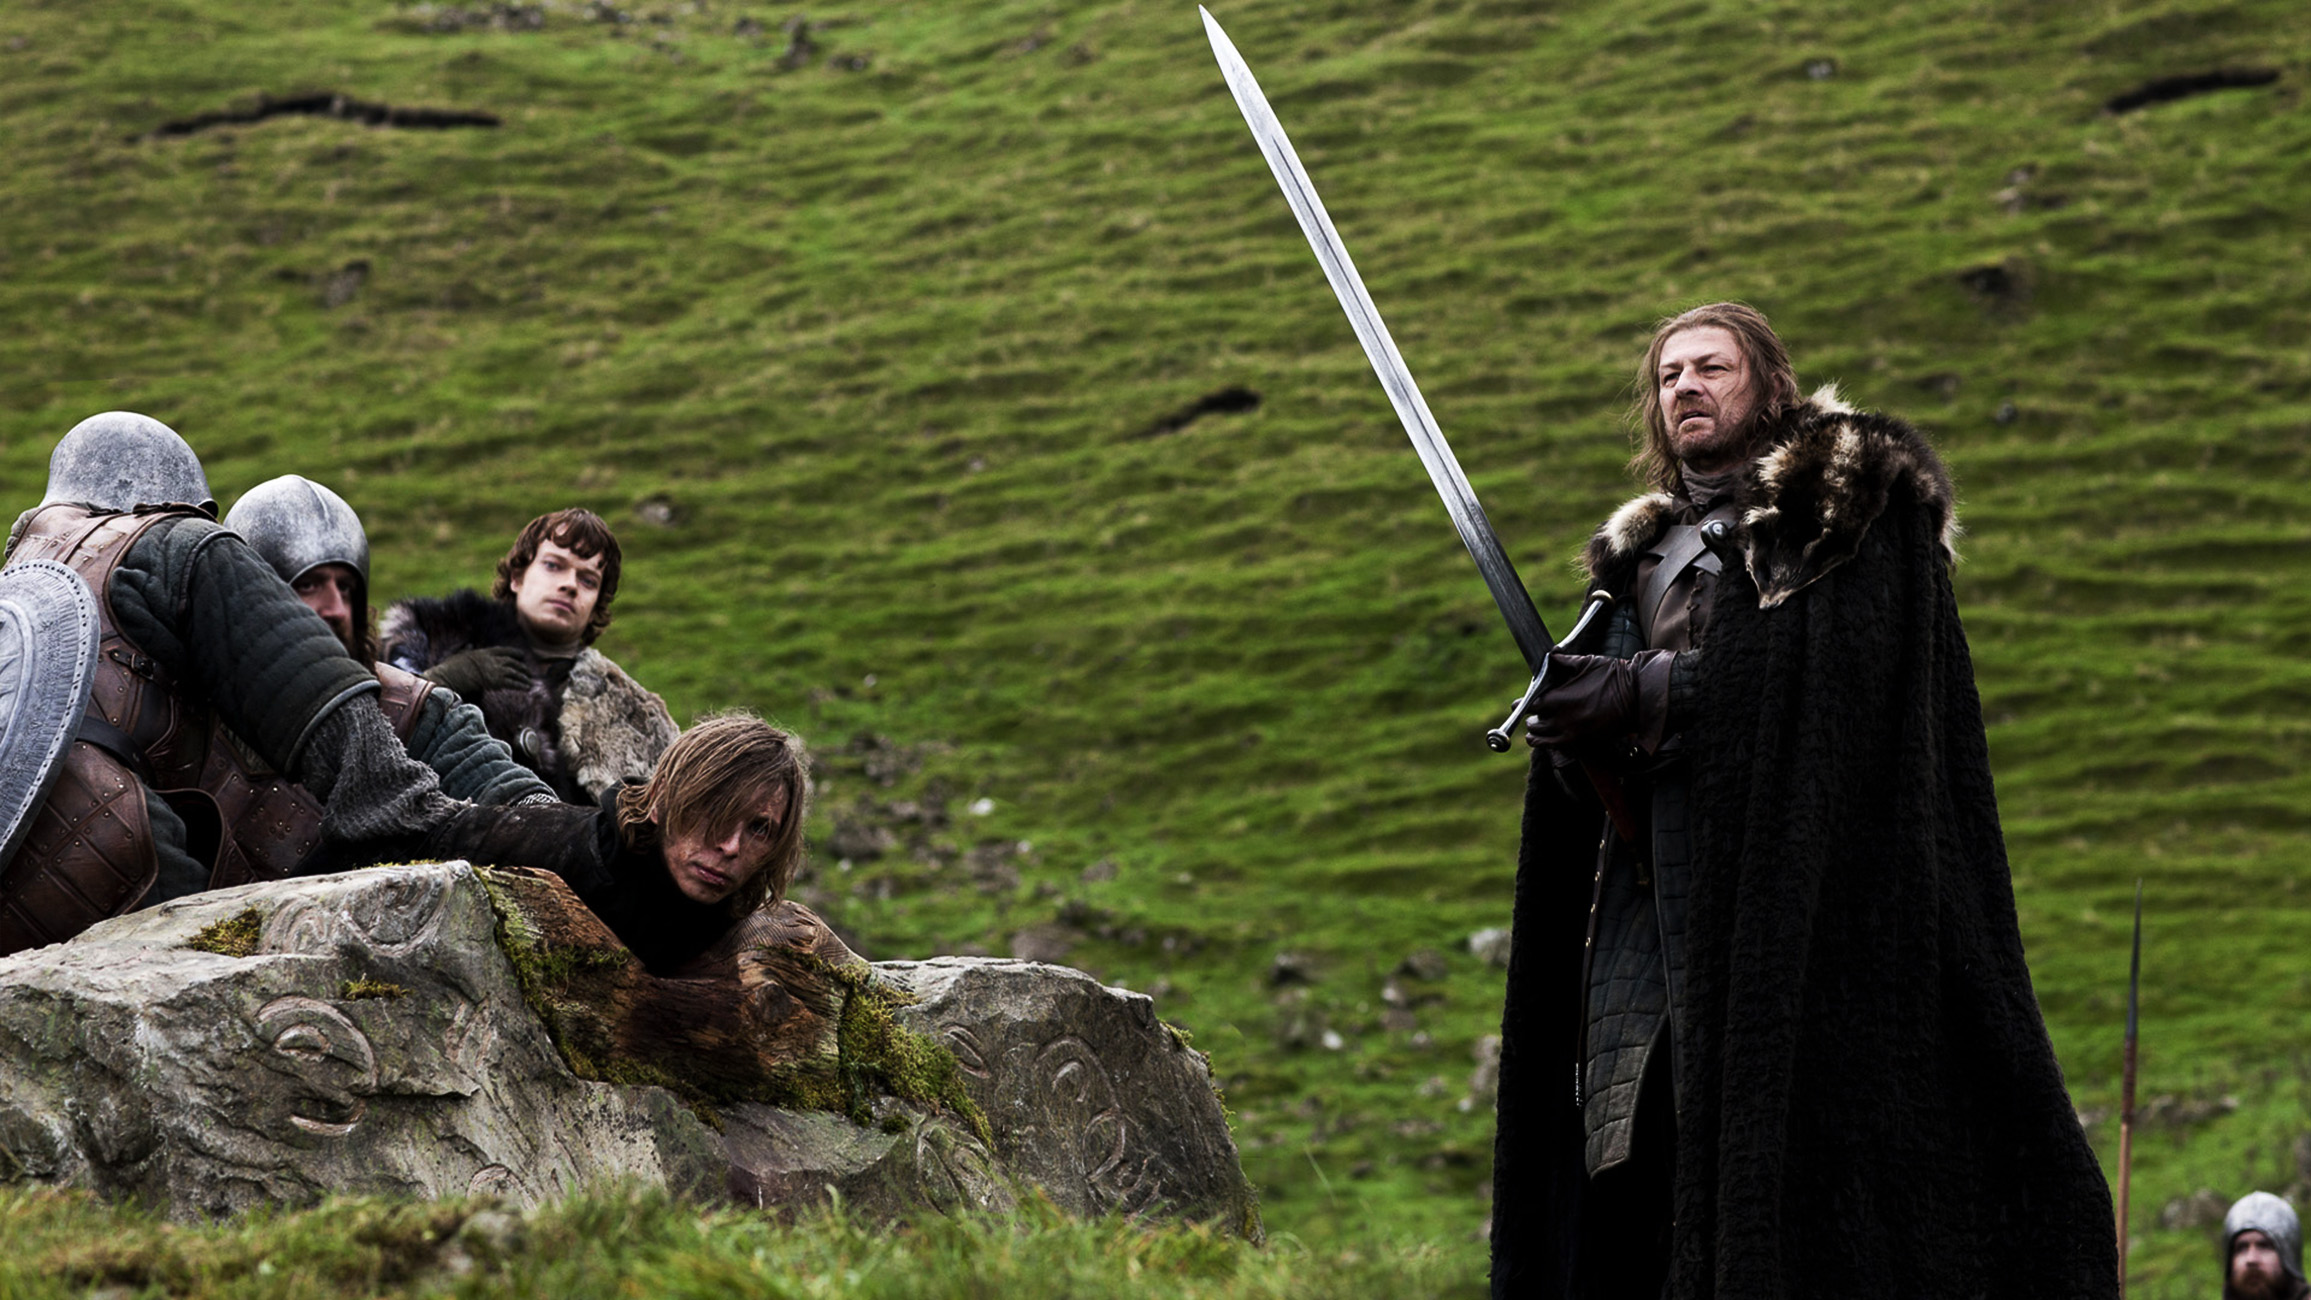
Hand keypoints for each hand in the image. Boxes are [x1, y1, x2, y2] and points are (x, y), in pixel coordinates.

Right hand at [422, 646, 531, 697]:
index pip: (503, 650)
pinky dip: (521, 685)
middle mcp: (493, 660)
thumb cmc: (452, 667)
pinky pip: (512, 683)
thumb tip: (468, 644)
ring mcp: (495, 670)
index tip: (522, 655)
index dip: (514, 653)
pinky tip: (527, 688)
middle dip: (521, 667)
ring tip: (530, 682)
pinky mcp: (496, 681)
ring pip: (515, 672)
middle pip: (512, 662)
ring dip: (524, 678)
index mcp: (485, 652)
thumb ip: (466, 649)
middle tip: (528, 672)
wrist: (451, 676)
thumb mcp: (460, 654)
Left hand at [1523, 653, 1638, 752]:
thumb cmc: (1614, 676)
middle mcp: (1564, 720)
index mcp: (1561, 699)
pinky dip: (1551, 743)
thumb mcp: (1587, 662)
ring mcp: (1574, 734)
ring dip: (1537, 734)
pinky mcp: (1584, 743)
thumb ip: (1563, 661)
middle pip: (1534, 725)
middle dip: (1531, 719)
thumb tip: (1549, 656)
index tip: (1518, 704)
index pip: (1532, 705)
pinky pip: (1558, 748)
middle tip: (1532, 715)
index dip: (1523, 704)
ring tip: (1537, 729)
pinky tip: (1551, 738)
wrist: (1638, 695)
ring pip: (1542, 740)